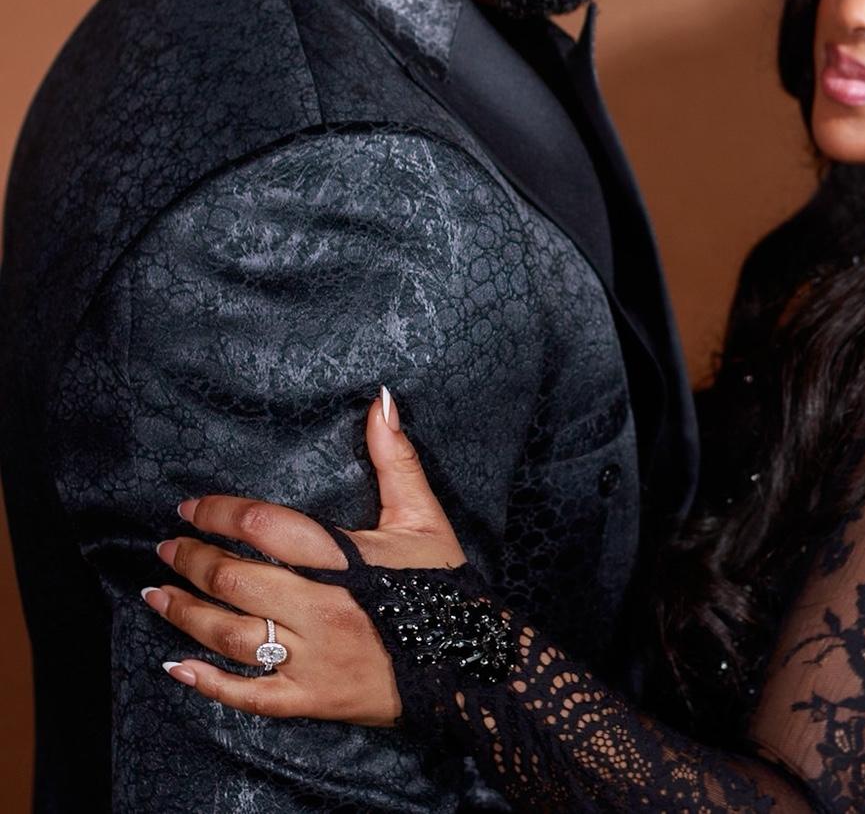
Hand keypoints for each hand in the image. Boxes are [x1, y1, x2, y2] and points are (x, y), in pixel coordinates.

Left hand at [143, 387, 458, 723]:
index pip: (266, 526)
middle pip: (236, 580)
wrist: (470, 664)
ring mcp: (312, 659)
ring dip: (186, 613)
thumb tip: (380, 401)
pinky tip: (177, 667)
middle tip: (166, 547)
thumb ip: (396, 458)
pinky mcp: (310, 700)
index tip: (191, 507)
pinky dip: (208, 683)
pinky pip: (248, 695)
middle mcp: (321, 609)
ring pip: (231, 635)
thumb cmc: (443, 585)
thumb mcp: (423, 517)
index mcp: (344, 560)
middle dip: (192, 560)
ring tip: (156, 594)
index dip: (221, 513)